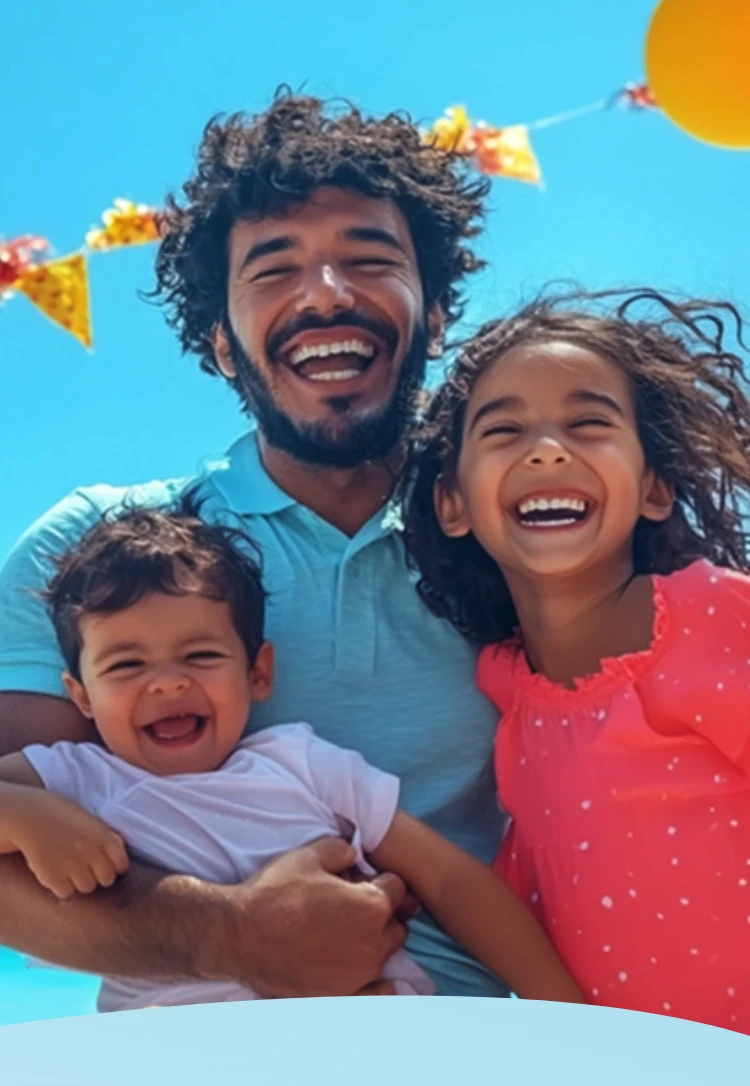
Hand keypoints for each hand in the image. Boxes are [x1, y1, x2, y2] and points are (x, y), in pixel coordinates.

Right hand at [10, 790, 128, 898]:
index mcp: (103, 836)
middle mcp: (90, 851)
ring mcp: (72, 864)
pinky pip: (66, 892)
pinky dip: (62, 886)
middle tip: (86, 867)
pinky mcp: (53, 876)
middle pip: (106, 879)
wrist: (29, 815)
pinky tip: (56, 872)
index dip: (114, 866)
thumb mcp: (90, 819)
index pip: (121, 865)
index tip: (105, 864)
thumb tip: (121, 849)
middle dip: (98, 875)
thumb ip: (107, 835)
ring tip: (69, 867)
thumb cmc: (62, 815)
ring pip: (87, 888)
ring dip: (80, 881)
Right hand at [200, 837, 410, 998]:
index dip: (379, 879)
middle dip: (380, 912)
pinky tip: (360, 970)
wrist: (240, 935)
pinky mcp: (342, 996)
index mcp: (372, 905)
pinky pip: (377, 993)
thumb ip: (342, 850)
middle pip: (394, 923)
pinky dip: (376, 984)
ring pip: (384, 954)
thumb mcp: (310, 855)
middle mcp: (374, 943)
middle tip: (350, 905)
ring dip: (373, 941)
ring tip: (343, 932)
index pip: (396, 888)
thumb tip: (354, 856)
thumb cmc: (275, 893)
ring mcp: (359, 975)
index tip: (360, 880)